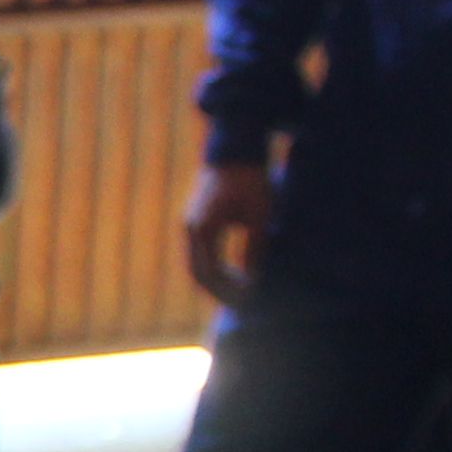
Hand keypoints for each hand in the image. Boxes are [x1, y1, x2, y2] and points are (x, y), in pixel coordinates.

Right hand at [184, 162, 275, 306]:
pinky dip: (215, 265)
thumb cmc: (251, 179)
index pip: (206, 272)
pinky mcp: (197, 218)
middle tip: (242, 303)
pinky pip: (201, 250)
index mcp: (202, 229)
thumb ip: (255, 248)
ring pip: (197, 262)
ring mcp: (191, 223)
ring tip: (240, 290)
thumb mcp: (260, 216)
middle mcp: (190, 228)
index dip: (225, 290)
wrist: (236, 148)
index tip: (246, 300)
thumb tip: (255, 277)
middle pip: (197, 271)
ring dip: (216, 278)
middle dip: (218, 290)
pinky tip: (234, 270)